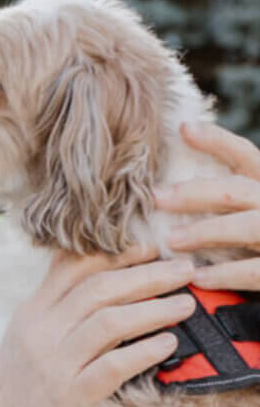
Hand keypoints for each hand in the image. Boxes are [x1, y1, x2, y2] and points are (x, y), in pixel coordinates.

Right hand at [0, 245, 194, 406]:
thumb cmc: (20, 385)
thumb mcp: (26, 333)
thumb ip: (55, 302)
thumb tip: (100, 271)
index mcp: (33, 311)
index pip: (74, 267)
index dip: (115, 254)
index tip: (149, 248)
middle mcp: (43, 331)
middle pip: (99, 288)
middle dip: (146, 275)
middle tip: (183, 269)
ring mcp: (57, 364)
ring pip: (109, 322)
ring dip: (153, 309)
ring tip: (185, 303)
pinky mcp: (73, 397)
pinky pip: (113, 367)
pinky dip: (143, 351)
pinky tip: (168, 343)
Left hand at [156, 122, 259, 290]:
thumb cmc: (257, 235)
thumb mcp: (249, 204)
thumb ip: (224, 193)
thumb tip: (173, 170)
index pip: (244, 154)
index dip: (216, 140)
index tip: (183, 129)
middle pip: (235, 190)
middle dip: (193, 193)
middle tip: (155, 197)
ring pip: (245, 227)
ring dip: (204, 232)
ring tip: (170, 240)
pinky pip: (255, 272)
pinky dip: (225, 274)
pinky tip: (198, 277)